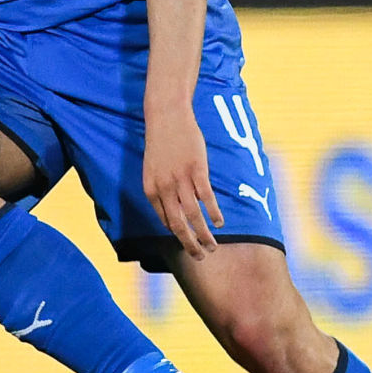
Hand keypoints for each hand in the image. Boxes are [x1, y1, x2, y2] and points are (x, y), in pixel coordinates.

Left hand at [142, 103, 223, 259]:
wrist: (166, 116)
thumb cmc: (161, 142)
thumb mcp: (153, 169)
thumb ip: (161, 190)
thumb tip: (173, 211)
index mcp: (151, 190)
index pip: (165, 222)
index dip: (178, 236)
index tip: (188, 244)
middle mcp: (164, 189)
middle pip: (178, 225)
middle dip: (190, 244)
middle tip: (200, 256)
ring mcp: (181, 180)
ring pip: (194, 216)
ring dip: (204, 235)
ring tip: (213, 246)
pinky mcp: (197, 170)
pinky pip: (207, 198)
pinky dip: (214, 213)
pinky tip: (220, 223)